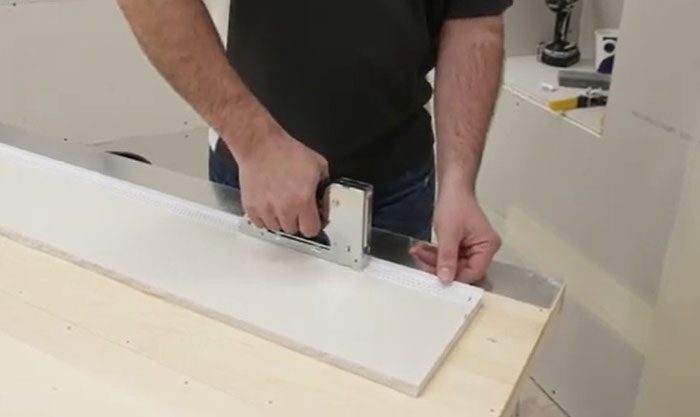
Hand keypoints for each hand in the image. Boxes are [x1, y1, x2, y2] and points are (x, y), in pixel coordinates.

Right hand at [235, 121, 327, 236]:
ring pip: (276, 228)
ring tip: (281, 203)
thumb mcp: (318, 165)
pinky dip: (265, 218)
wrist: (260, 146)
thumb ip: (324, 185)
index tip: (312, 219)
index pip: (311, 230)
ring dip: (280, 220)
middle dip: (297, 221)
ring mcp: (265, 210)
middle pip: (293, 230)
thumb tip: (324, 199)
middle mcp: (284, 209)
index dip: (313, 224)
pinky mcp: (251, 207)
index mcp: (303, 200)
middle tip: (296, 207)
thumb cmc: (287, 152)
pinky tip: (269, 204)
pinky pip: (260, 223)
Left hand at [410, 186, 500, 283]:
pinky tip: (422, 250)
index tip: (437, 279)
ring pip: (452, 264)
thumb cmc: (456, 203)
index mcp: (487, 246)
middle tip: (421, 262)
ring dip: (433, 260)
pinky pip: (449, 256)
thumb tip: (446, 279)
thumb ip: (447, 258)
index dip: (455, 277)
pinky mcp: (463, 245)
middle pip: (462, 270)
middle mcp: (484, 249)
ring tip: (418, 252)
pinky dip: (435, 254)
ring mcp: (473, 248)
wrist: (452, 188)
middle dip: (439, 266)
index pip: (474, 272)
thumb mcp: (448, 233)